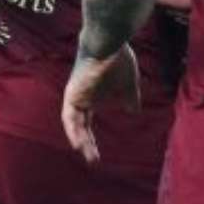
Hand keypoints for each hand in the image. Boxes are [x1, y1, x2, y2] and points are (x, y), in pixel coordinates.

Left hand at [61, 44, 139, 164]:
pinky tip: (78, 143)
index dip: (90, 137)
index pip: (87, 121)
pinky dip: (73, 130)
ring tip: (86, 155)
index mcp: (91, 96)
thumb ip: (130, 97)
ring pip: (72, 122)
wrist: (110, 43)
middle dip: (85, 142)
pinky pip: (69, 116)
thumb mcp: (128, 84)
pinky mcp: (73, 92)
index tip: (97, 153)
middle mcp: (80, 96)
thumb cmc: (118, 59)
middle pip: (79, 125)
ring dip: (78, 139)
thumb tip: (133, 111)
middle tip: (93, 160)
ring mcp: (75, 94)